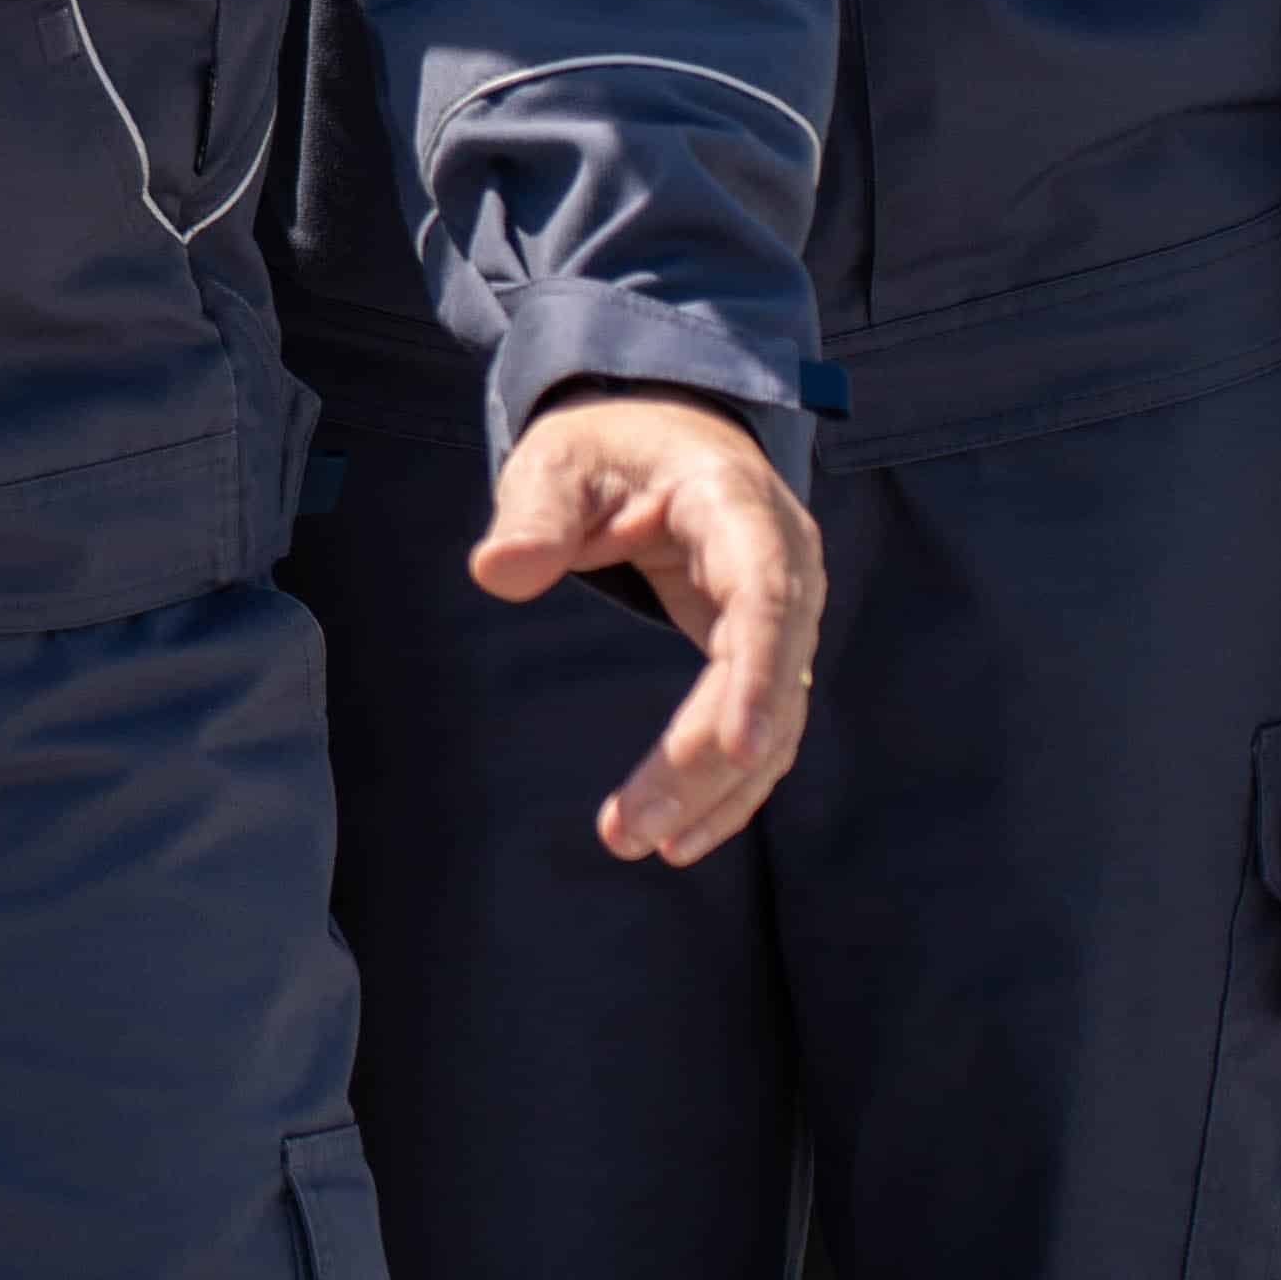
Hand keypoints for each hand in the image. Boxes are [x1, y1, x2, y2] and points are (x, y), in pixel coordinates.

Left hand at [477, 388, 823, 864]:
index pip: (766, 596)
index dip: (761, 675)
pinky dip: (724, 786)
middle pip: (767, 676)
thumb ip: (533, 513)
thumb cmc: (609, 447)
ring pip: (772, 720)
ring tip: (640, 843)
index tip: (743, 748)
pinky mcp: (763, 652)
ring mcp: (784, 613)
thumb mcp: (557, 459)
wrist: (665, 437)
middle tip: (634, 831)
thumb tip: (496, 573)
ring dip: (713, 791)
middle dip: (706, 760)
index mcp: (737, 506)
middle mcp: (783, 565)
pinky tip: (679, 836)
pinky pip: (760, 729)